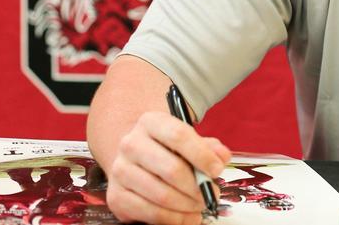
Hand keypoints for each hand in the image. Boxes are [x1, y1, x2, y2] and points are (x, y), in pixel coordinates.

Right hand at [106, 110, 231, 224]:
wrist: (134, 161)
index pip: (178, 136)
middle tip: (212, 195)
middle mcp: (130, 143)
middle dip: (197, 187)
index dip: (202, 155)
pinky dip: (174, 219)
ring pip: (162, 195)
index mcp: (150, 122)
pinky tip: (187, 216)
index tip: (217, 170)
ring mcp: (120, 171)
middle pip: (171, 169)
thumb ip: (209, 147)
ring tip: (200, 205)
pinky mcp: (116, 196)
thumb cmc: (167, 150)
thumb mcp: (188, 141)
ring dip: (188, 205)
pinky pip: (150, 212)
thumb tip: (222, 157)